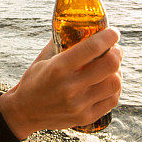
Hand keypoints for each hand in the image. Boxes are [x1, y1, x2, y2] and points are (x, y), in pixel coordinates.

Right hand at [0, 30, 121, 138]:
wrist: (24, 113)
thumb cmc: (34, 81)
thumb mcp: (43, 59)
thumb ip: (61, 42)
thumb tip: (79, 24)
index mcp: (58, 68)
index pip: (92, 47)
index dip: (109, 37)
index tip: (113, 33)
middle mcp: (70, 87)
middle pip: (110, 65)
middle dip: (117, 53)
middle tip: (115, 50)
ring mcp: (79, 104)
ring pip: (115, 83)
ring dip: (117, 72)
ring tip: (112, 68)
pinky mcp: (85, 117)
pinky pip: (112, 100)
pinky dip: (114, 88)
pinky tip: (108, 83)